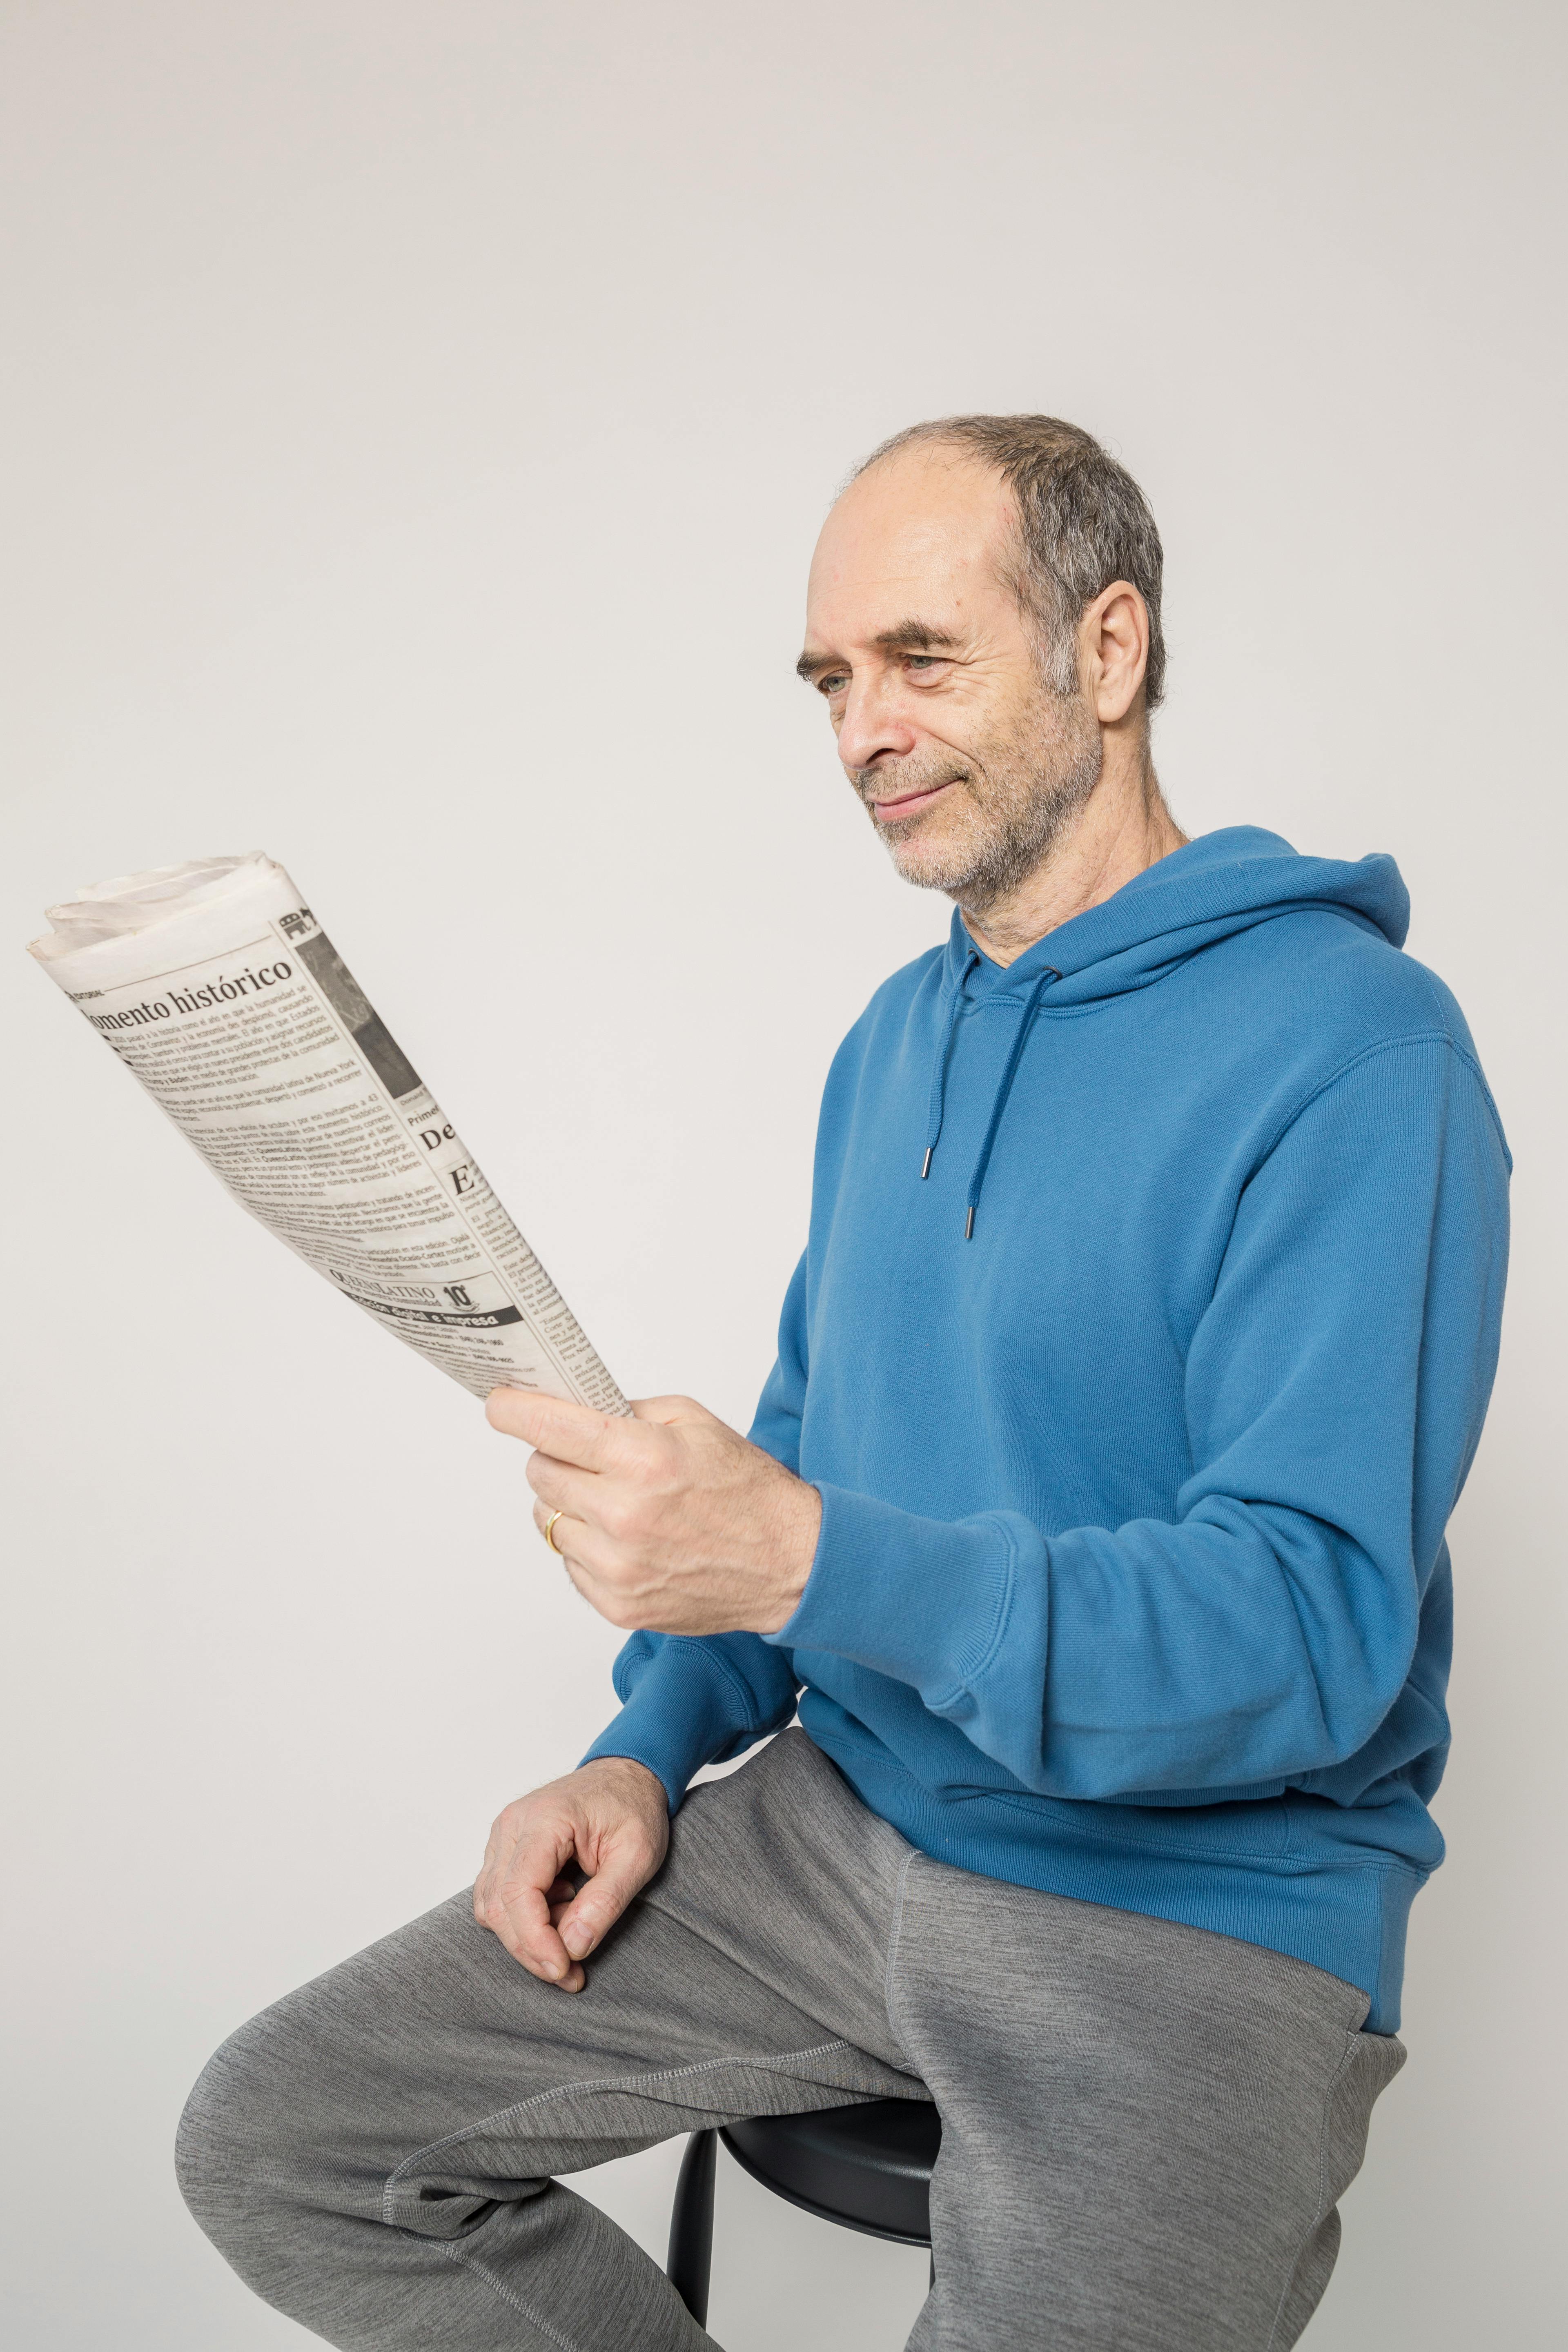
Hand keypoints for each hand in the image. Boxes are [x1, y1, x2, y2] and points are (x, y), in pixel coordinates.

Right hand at [473, 1757, 669, 1990]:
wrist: (626, 1775)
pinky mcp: (505, 1848)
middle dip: (532, 1949)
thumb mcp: (639, 1854)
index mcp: (545, 1818)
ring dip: (527, 1936)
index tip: (563, 1969)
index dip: (535, 1939)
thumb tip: (573, 1946)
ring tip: (573, 1932)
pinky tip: (561, 1910)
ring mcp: (503, 1835)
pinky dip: (525, 1918)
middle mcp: (512, 1824)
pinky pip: (498, 1895)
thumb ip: (606, 1900)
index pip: (518, 1891)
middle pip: (498, 1905)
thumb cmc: (633, 1807)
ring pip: (491, 1905)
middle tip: (571, 1975)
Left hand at [485, 1389, 821, 1635]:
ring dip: (570, 1505)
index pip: (550, 1428)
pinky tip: (627, 1540)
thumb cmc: (747, 1490)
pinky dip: (587, 1546)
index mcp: (644, 1459)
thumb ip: (629, 1411)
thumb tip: (574, 1407)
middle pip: (539, 1472)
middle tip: (588, 1457)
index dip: (515, 1411)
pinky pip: (569, 1563)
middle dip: (555, 1456)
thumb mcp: (695, 1422)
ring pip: (547, 1520)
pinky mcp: (617, 1604)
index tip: (499, 1404)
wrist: (789, 1563)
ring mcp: (617, 1566)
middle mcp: (624, 1515)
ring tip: (615, 1503)